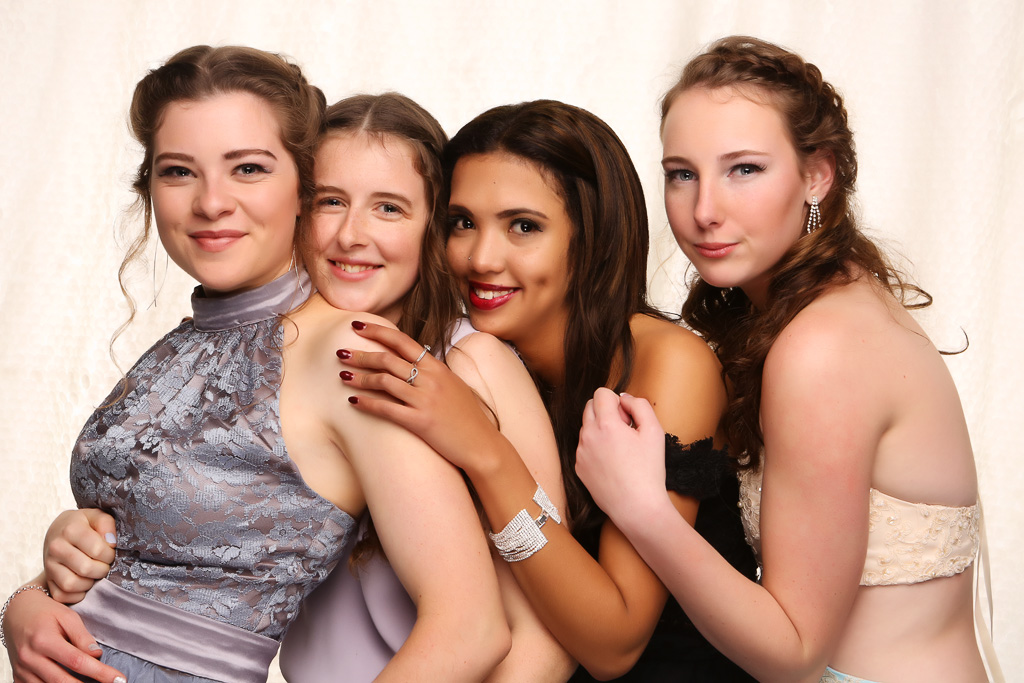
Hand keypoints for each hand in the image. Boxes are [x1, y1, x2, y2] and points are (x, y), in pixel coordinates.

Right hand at [3, 587, 124, 682]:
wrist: (17, 613)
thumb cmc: (46, 613)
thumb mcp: (67, 616)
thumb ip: (82, 636)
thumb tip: (97, 654)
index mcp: (44, 641)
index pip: (77, 662)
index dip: (100, 672)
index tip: (118, 678)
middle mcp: (30, 659)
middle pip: (63, 681)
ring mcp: (22, 670)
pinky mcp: (19, 677)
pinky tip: (72, 682)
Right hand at [44, 509, 116, 603]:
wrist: (58, 532)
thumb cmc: (83, 525)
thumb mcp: (96, 516)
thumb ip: (107, 524)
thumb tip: (111, 543)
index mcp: (71, 530)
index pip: (98, 550)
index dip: (110, 554)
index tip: (110, 552)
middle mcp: (56, 547)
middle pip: (86, 569)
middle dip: (103, 569)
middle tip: (105, 565)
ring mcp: (48, 565)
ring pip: (71, 584)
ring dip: (89, 583)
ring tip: (94, 574)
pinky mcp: (47, 580)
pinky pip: (62, 596)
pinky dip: (77, 594)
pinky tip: (83, 582)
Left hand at [339, 321, 503, 471]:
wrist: (483, 445)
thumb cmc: (468, 417)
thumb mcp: (453, 386)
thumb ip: (433, 373)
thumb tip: (414, 362)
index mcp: (438, 367)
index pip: (403, 341)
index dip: (378, 331)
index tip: (357, 326)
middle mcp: (431, 379)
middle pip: (388, 359)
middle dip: (361, 354)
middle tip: (341, 353)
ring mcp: (426, 400)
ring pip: (384, 381)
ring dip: (360, 377)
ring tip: (343, 376)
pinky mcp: (420, 422)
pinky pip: (387, 408)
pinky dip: (367, 403)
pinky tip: (353, 401)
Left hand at [575, 388, 669, 525]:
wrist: (637, 507)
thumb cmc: (648, 471)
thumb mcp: (654, 431)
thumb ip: (640, 405)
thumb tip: (624, 398)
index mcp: (605, 424)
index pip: (601, 393)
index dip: (617, 402)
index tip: (628, 419)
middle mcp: (587, 436)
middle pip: (589, 406)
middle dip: (606, 412)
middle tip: (625, 432)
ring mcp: (580, 453)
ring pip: (586, 428)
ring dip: (601, 430)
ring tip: (620, 451)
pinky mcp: (579, 467)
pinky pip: (584, 447)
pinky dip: (596, 448)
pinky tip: (613, 464)